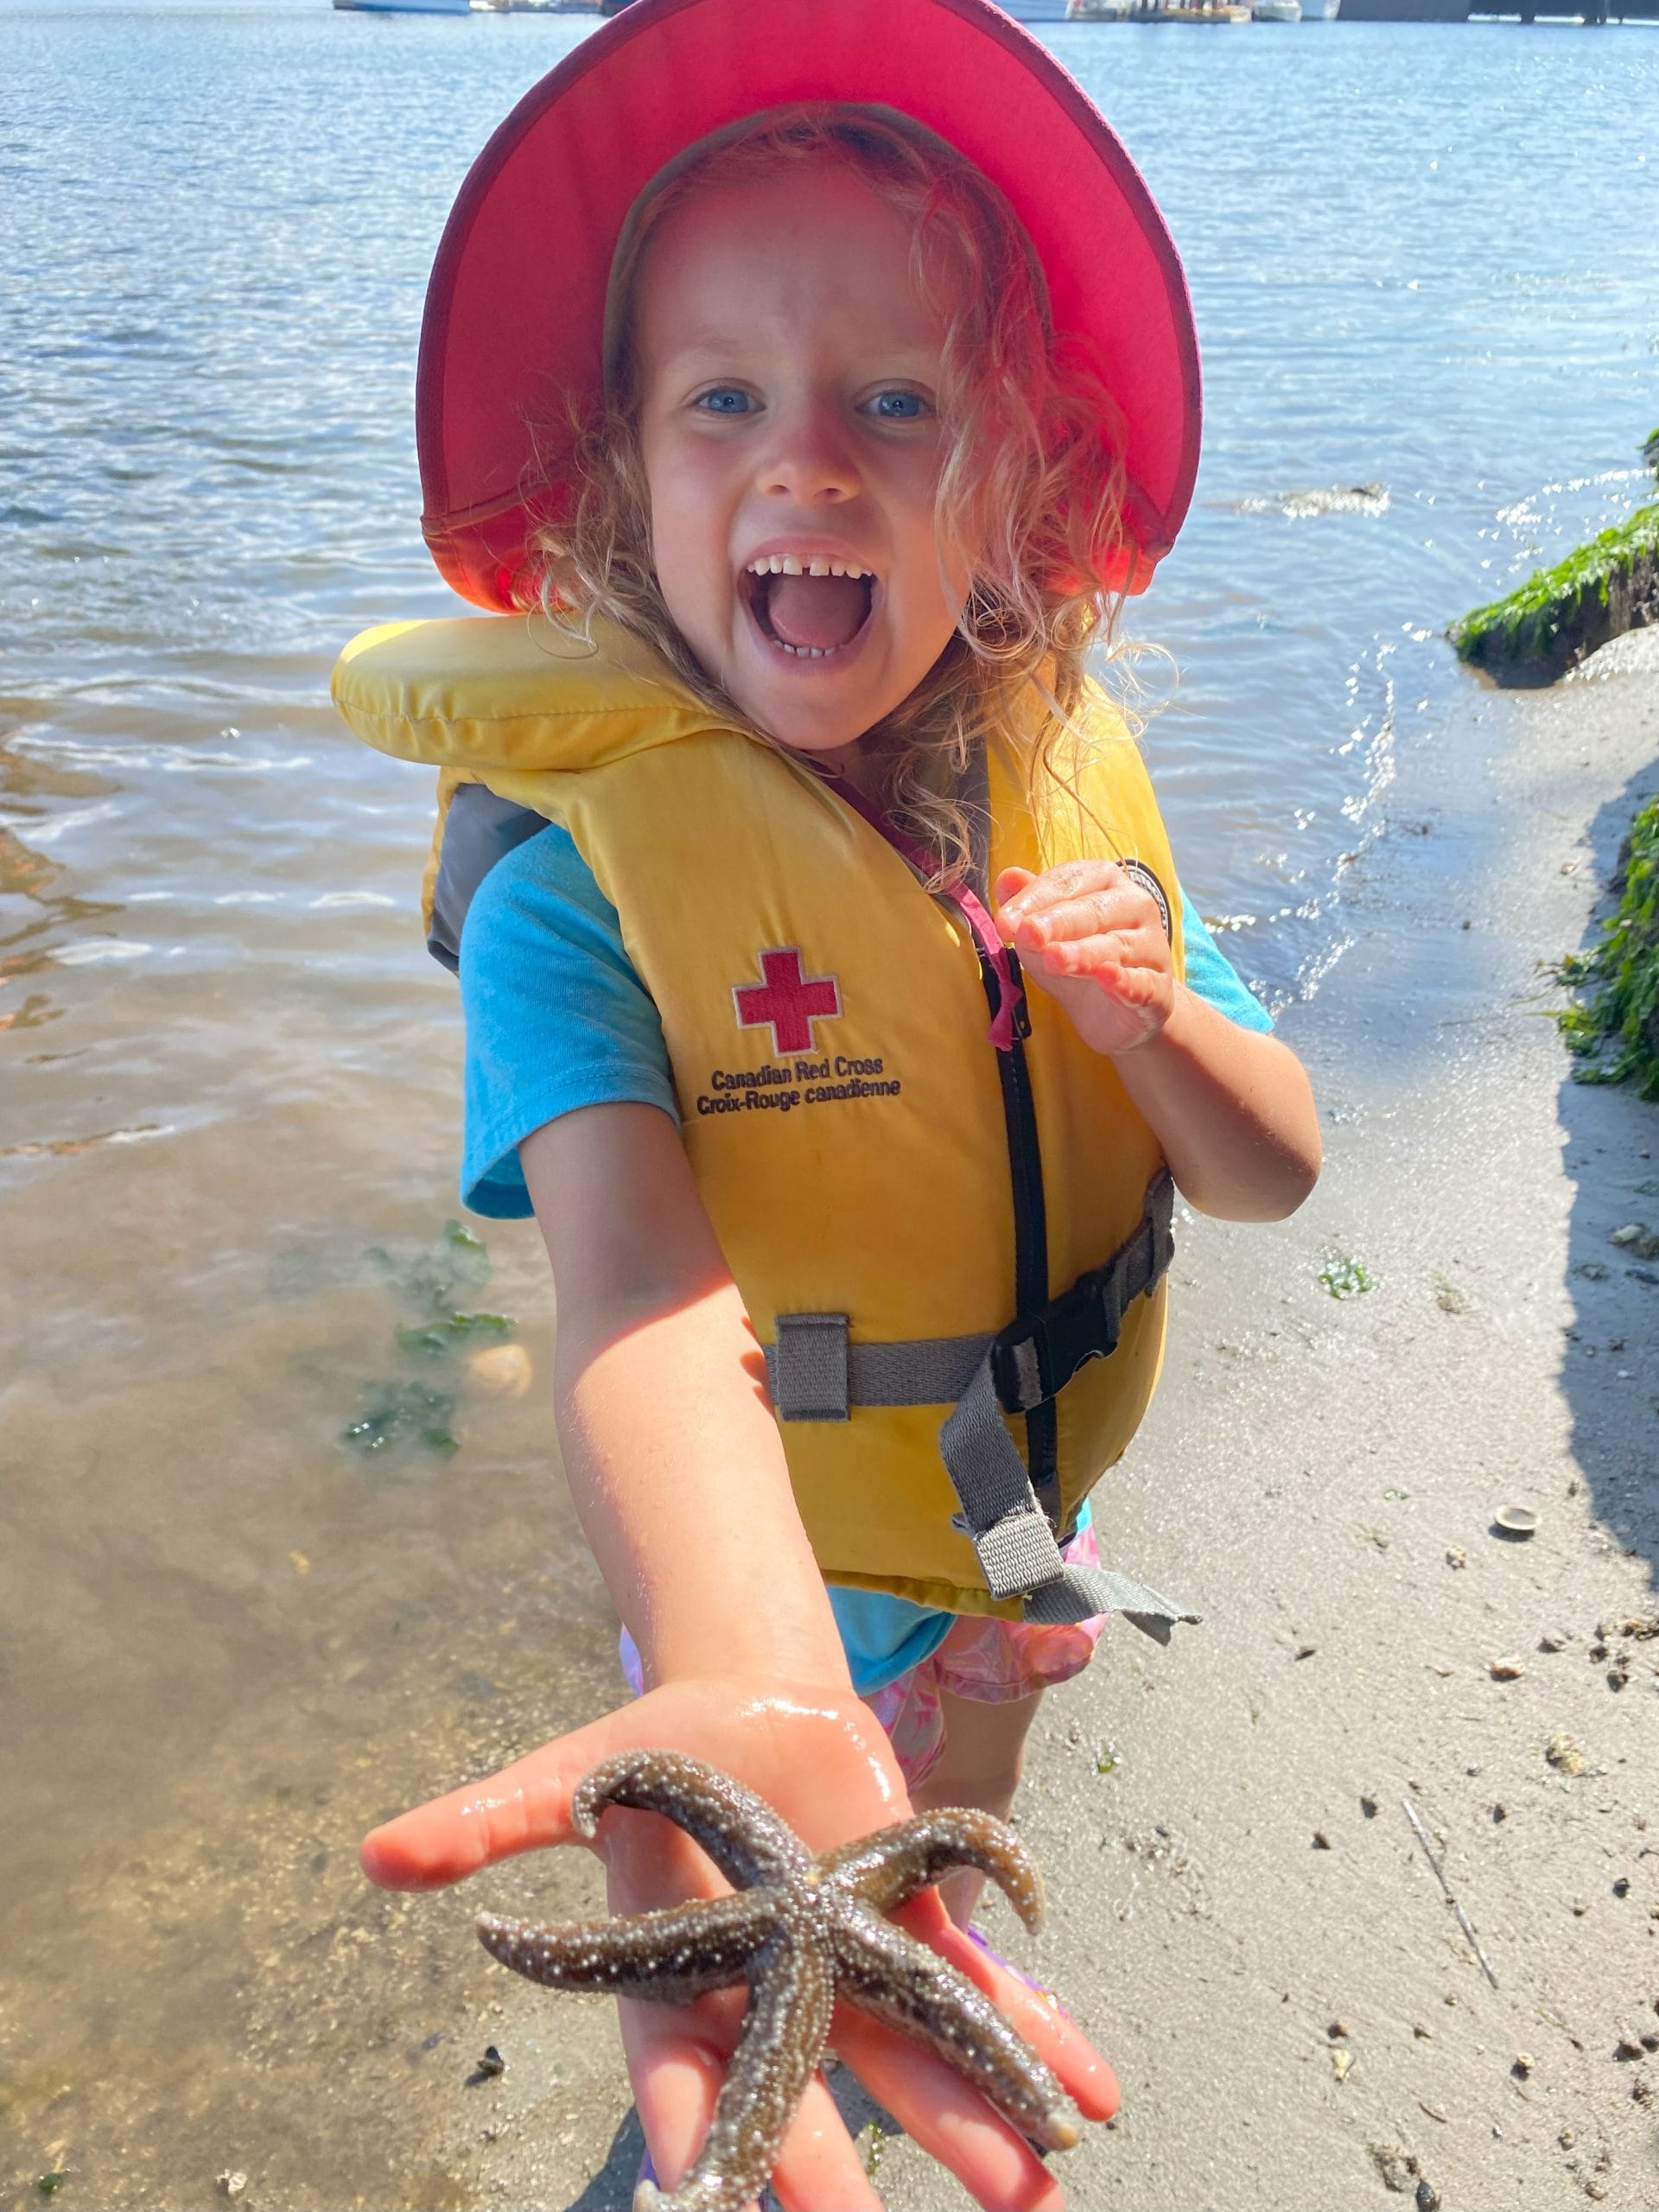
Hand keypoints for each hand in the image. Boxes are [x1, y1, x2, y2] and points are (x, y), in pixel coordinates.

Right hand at [361, 1673, 1117, 2209]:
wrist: (748, 1701)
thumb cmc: (648, 1757)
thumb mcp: (565, 1778)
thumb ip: (485, 1824)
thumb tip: (375, 1854)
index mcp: (679, 1978)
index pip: (682, 2070)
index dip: (698, 2128)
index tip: (713, 2189)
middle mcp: (773, 1994)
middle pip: (810, 2087)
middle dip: (844, 2161)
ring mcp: (851, 1966)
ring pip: (913, 2054)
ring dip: (974, 2119)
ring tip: (1035, 2189)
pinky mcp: (914, 1922)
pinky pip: (978, 1984)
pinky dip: (1033, 2032)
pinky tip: (1093, 2088)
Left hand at [995, 862, 1174, 1058]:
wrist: (1112, 1014)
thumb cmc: (1074, 958)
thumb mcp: (1043, 932)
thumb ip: (1027, 903)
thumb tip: (1007, 877)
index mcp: (1105, 881)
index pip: (1069, 881)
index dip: (1035, 899)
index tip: (1004, 922)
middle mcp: (1135, 906)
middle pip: (1094, 910)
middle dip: (1059, 922)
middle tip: (1028, 934)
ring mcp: (1151, 947)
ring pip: (1116, 946)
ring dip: (1083, 953)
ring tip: (1053, 959)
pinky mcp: (1158, 989)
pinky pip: (1143, 983)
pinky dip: (1126, 981)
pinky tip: (1106, 978)